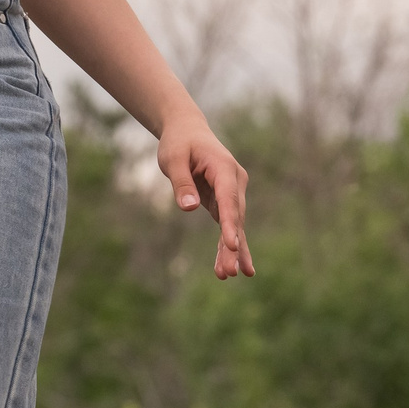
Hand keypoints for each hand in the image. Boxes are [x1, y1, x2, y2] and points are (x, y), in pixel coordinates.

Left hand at [158, 112, 252, 278]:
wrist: (187, 132)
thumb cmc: (179, 143)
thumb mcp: (173, 158)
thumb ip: (182, 182)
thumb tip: (189, 208)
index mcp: (224, 168)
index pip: (229, 199)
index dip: (230, 223)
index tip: (231, 244)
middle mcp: (235, 182)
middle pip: (234, 217)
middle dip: (232, 246)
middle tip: (228, 272)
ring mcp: (232, 193)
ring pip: (234, 226)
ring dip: (231, 251)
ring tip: (226, 275)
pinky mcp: (224, 202)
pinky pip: (227, 227)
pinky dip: (228, 246)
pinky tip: (233, 268)